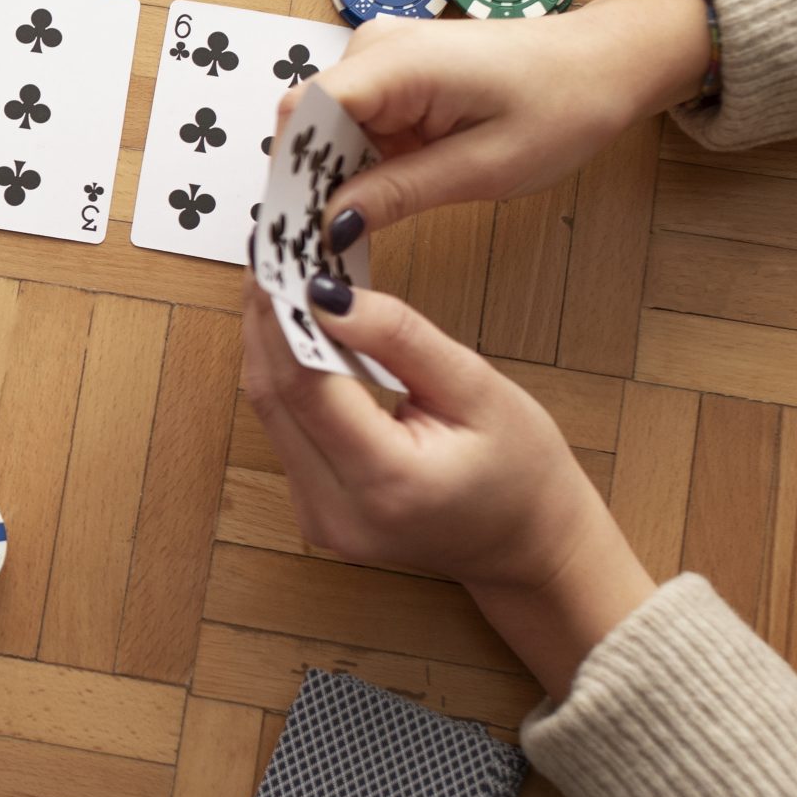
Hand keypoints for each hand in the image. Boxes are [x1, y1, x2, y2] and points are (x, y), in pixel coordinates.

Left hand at [241, 274, 654, 698]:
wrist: (529, 545)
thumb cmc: (523, 470)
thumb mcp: (479, 389)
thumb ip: (401, 340)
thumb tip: (328, 296)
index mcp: (385, 483)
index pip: (305, 386)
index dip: (282, 316)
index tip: (278, 256)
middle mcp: (336, 510)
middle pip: (274, 398)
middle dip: (266, 319)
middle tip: (270, 251)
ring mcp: (318, 518)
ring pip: (270, 412)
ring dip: (270, 342)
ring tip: (280, 278)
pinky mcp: (313, 509)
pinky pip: (284, 430)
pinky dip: (286, 376)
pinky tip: (296, 331)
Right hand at [305, 0, 712, 246]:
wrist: (603, 64)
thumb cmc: (562, 108)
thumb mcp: (483, 168)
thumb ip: (398, 194)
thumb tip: (328, 226)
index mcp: (396, 62)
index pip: (302, 113)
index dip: (290, 176)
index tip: (296, 235)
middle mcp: (374, 48)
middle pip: (306, 123)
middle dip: (307, 186)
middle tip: (322, 252)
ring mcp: (380, 56)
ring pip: (325, 128)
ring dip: (333, 180)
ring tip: (351, 236)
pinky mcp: (392, 73)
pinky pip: (352, 124)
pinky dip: (357, 165)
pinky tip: (376, 203)